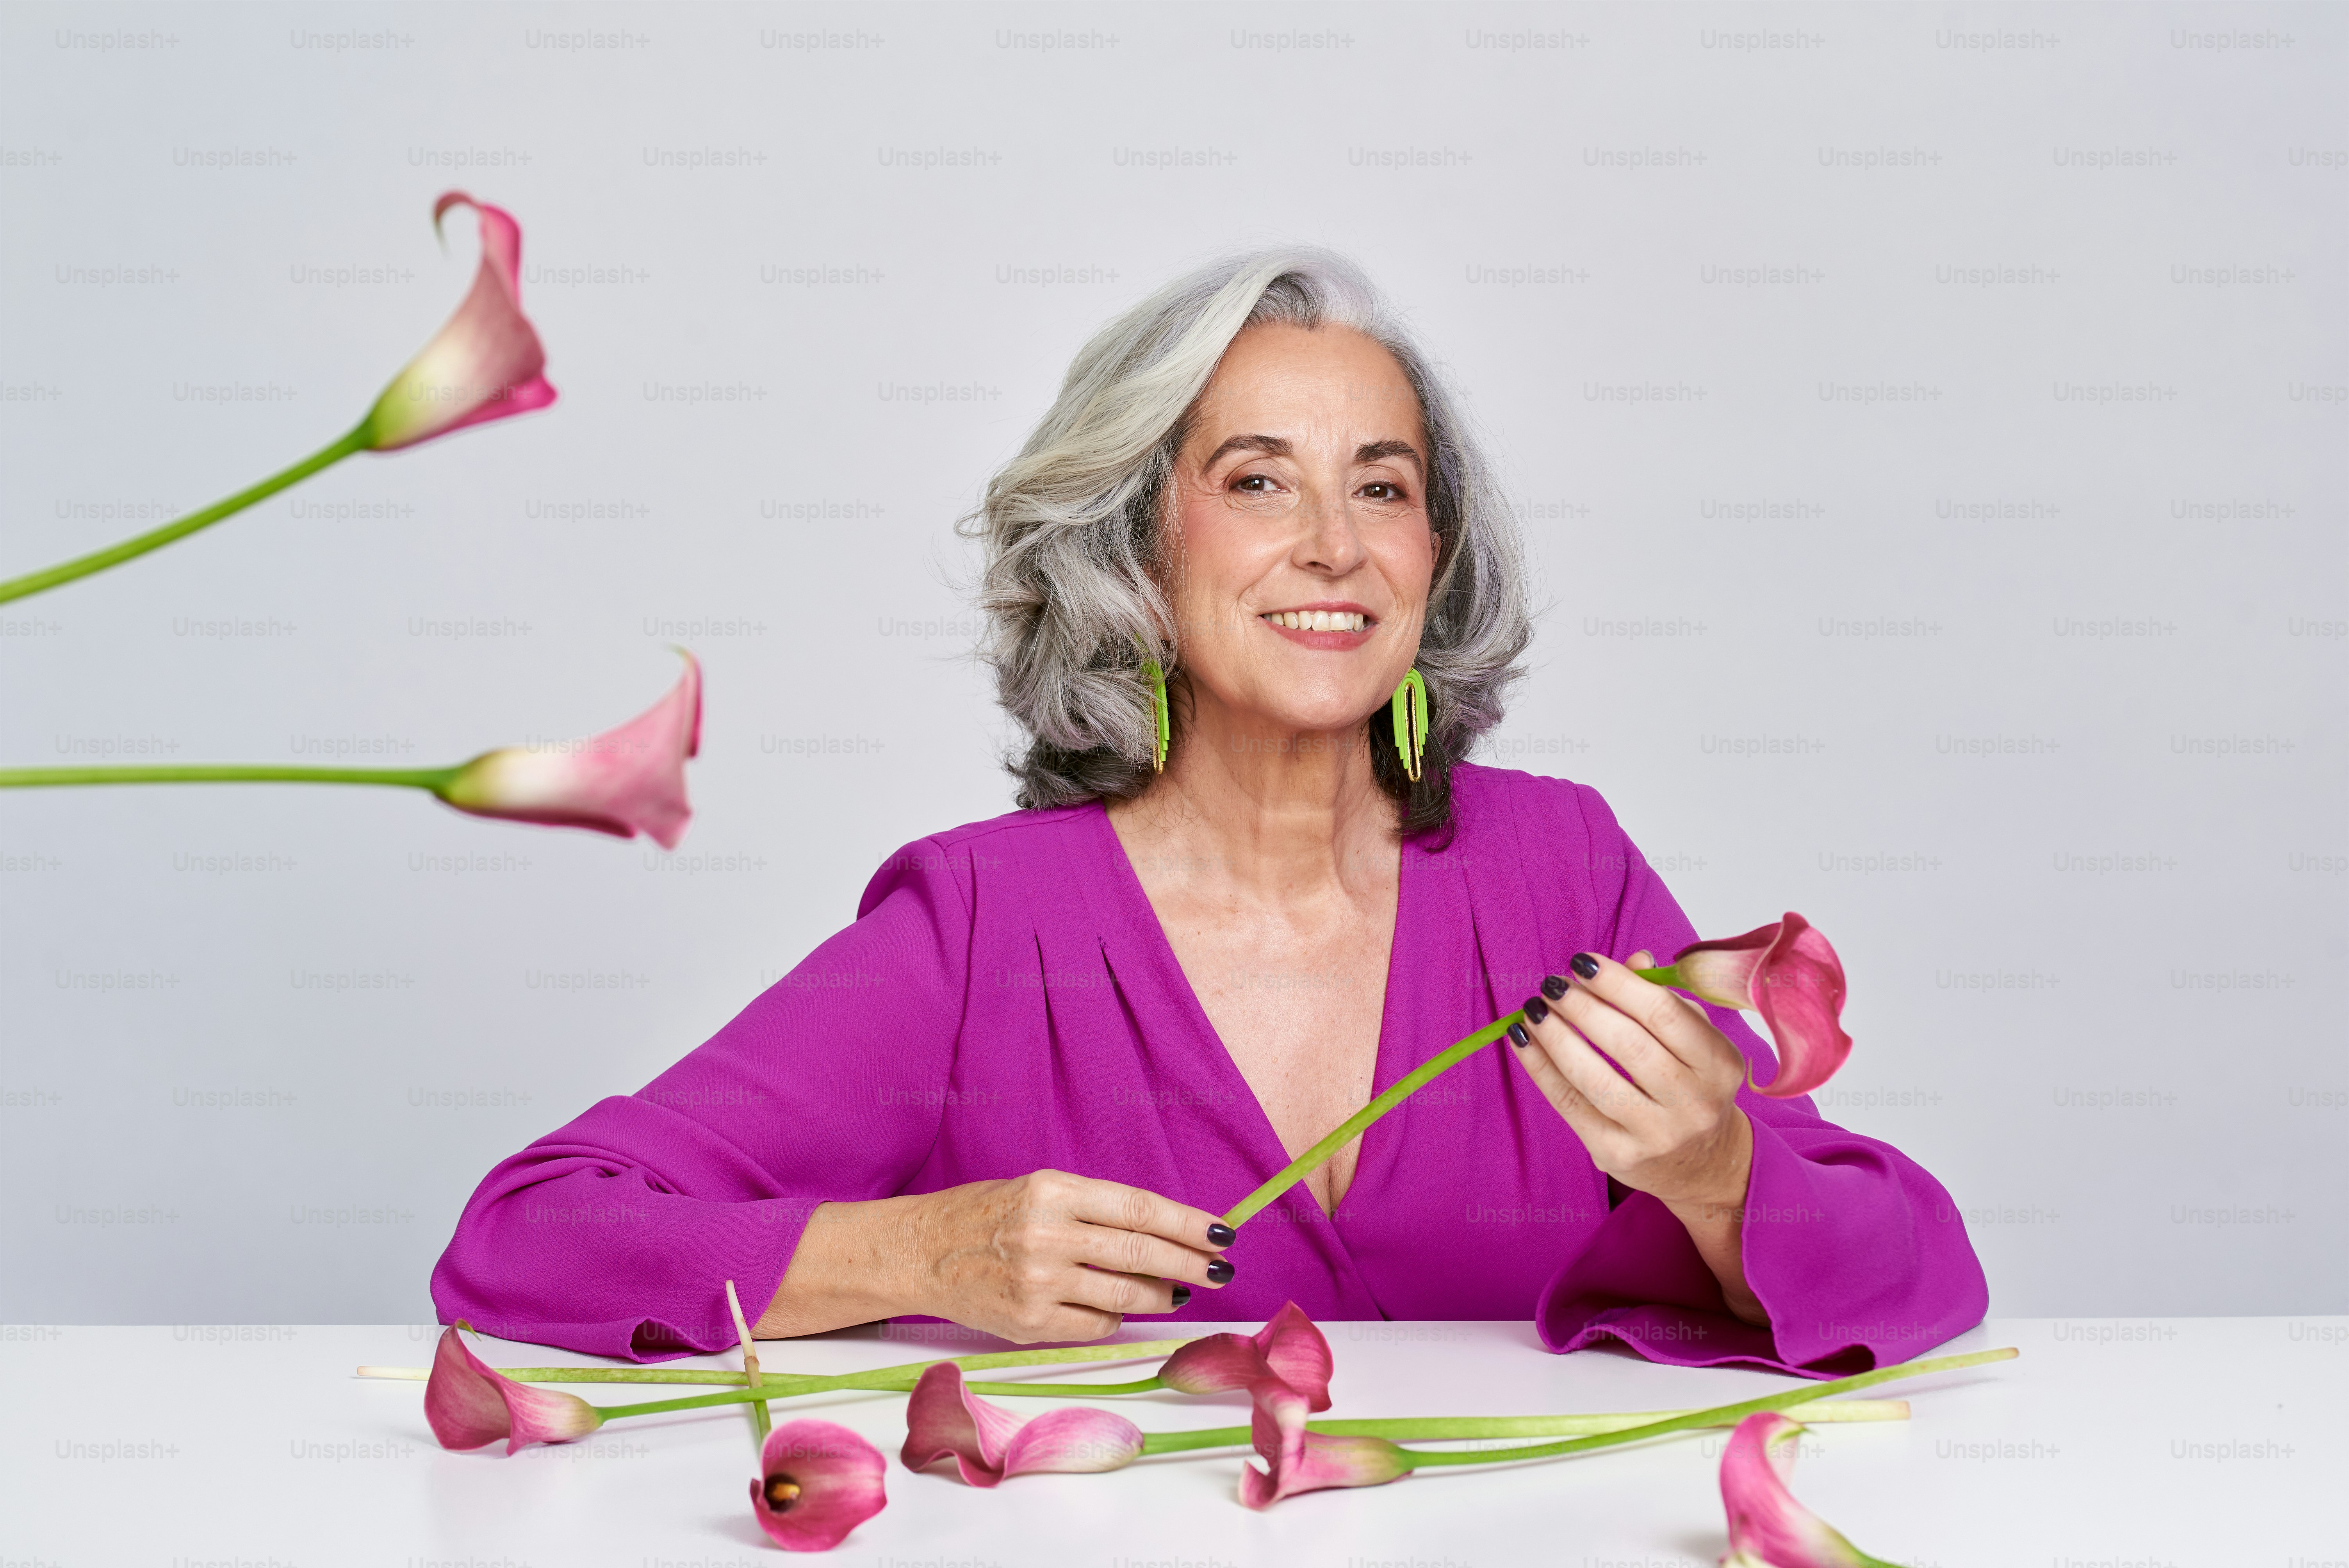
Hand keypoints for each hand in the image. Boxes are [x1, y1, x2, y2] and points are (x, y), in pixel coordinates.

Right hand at [759, 1169, 1234, 1343]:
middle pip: (1142, 1252)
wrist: (916, 1252)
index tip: (1222, 1233)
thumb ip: (1095, 1211)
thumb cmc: (983, 1216)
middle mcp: (1048, 1235)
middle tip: (1219, 1270)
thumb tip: (1163, 1234)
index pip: (1141, 1208)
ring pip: (1124, 1296)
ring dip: (1160, 1295)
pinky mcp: (1027, 1322)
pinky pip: (1094, 1327)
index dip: (1188, 1224)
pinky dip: (1114, 1320)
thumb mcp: (1038, 1192)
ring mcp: (1038, 1282)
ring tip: (1177, 1291)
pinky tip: (1120, 1312)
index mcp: (1053, 1190)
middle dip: (1191, 1263)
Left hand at [1509, 950, 1764, 1323]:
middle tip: (1551, 984)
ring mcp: (1655, 1134)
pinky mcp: (1617, 1154)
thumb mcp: (1696, 1043)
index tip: (1581, 961)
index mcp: (1719, 1065)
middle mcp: (1693, 1103)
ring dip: (1555, 1036)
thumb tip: (1632, 959)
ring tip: (1533, 1010)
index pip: (1664, 1014)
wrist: (1701, 1163)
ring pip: (1594, 1077)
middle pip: (1627, 1044)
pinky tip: (1522, 1040)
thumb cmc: (1691, 1086)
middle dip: (1581, 1007)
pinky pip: (1569, 1103)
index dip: (1617, 983)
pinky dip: (1539, 1068)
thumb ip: (1666, 1000)